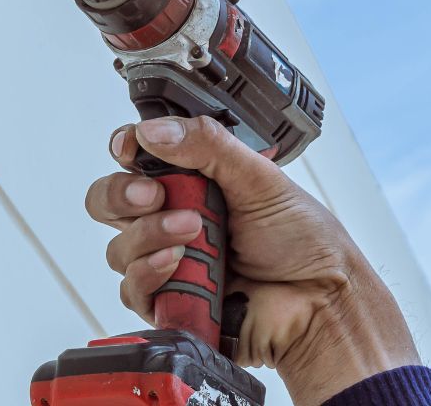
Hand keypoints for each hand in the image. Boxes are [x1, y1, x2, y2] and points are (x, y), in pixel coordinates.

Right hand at [87, 116, 418, 405]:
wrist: (320, 302)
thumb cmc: (304, 242)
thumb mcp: (259, 178)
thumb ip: (206, 145)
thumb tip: (153, 129)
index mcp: (193, 182)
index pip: (135, 159)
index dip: (124, 151)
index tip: (129, 148)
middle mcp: (173, 219)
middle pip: (109, 202)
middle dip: (123, 194)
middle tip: (154, 194)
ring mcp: (169, 262)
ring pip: (119, 247)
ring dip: (149, 235)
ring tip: (192, 233)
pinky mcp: (169, 302)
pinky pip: (132, 289)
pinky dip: (150, 273)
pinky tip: (179, 264)